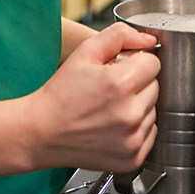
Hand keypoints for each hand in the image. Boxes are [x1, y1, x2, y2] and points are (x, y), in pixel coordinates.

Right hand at [25, 23, 159, 172]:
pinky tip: (113, 127)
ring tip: (108, 110)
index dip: (136, 63)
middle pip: (155, 87)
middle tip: (110, 92)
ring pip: (153, 110)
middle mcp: (131, 113)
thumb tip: (149, 39)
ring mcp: (133, 138)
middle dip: (137, 85)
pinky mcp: (133, 157)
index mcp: (121, 84)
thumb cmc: (60, 95)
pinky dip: (137, 129)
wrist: (39, 133)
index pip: (154, 63)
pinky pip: (150, 133)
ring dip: (138, 107)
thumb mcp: (84, 54)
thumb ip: (119, 36)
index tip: (119, 71)